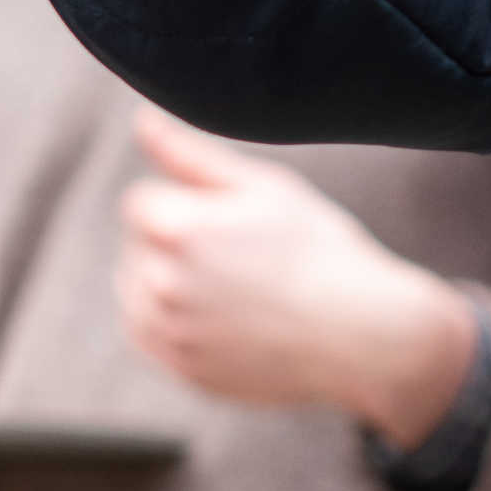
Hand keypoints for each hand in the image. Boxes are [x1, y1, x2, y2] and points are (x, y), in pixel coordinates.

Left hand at [118, 107, 477, 445]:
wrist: (355, 333)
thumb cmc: (316, 248)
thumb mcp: (261, 187)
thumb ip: (190, 156)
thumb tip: (141, 122)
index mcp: (177, 230)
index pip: (139, 203)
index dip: (183, 204)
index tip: (225, 217)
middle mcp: (160, 285)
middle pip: (136, 248)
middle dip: (172, 241)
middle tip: (236, 252)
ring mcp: (168, 334)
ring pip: (135, 293)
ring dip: (165, 281)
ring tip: (228, 282)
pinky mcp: (179, 369)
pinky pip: (148, 336)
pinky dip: (170, 320)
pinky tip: (217, 312)